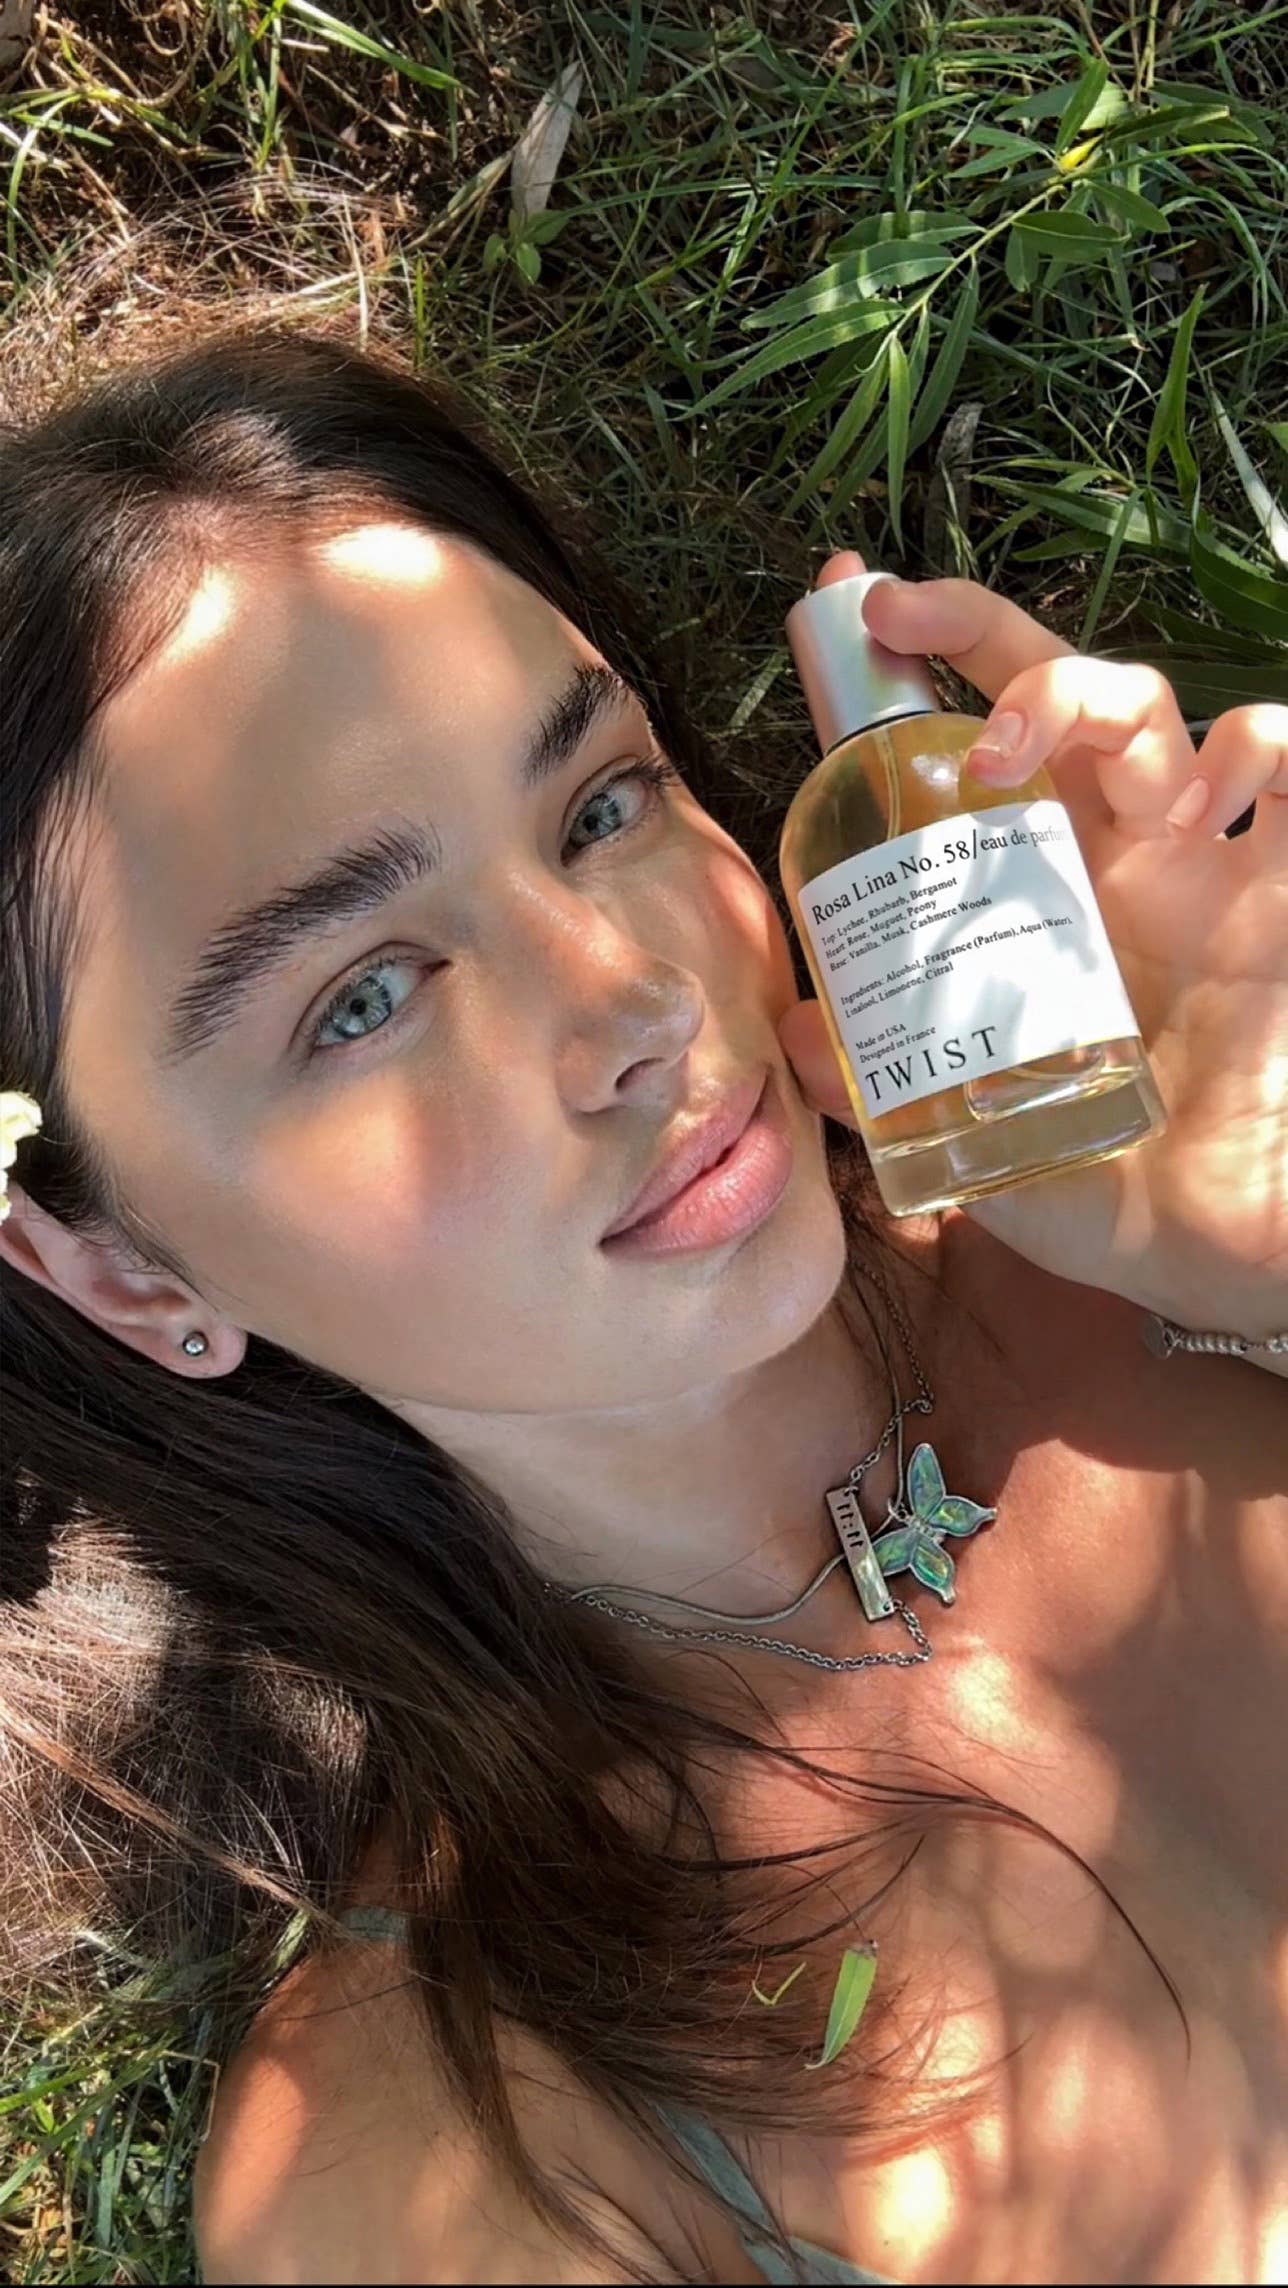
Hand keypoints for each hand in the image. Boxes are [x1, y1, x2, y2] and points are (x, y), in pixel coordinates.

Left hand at [779, 563, 1287, 1358]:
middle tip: (901, 615)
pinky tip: (1209, 808)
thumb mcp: (964, 1136)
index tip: (850, 601)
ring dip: (1082, 696)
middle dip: (980, 629)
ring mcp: (1203, 866)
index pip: (970, 750)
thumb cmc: (1094, 1192)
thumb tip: (788, 1034)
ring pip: (1153, 706)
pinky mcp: (1287, 896)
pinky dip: (1258, 747)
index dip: (918, 666)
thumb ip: (879, 1084)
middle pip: (1058, 689)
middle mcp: (1113, 858)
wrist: (1213, 1255)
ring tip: (1014, 756)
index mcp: (1032, 894)